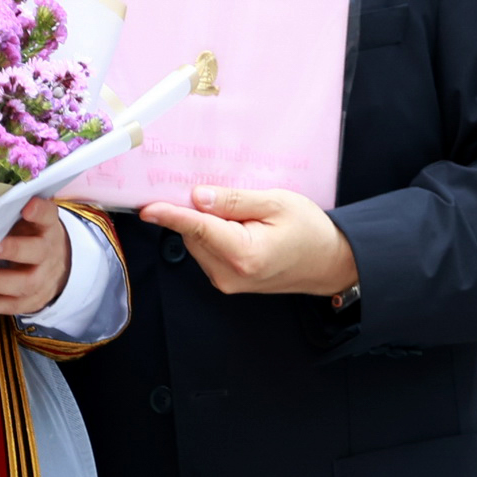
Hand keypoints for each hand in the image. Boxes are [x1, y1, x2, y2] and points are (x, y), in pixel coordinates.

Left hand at [0, 198, 70, 315]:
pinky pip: (9, 305)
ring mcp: (41, 281)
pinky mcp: (30, 301)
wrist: (57, 268)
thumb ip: (12, 212)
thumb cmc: (32, 237)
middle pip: (36, 253)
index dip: (39, 211)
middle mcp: (48, 254)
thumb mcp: (30, 222)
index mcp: (47, 229)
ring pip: (21, 284)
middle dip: (13, 250)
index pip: (48, 216)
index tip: (26, 207)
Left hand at [140, 185, 357, 295]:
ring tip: (243, 216)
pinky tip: (237, 227)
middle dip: (197, 210)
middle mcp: (229, 273)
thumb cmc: (309, 231)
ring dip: (206, 223)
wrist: (329, 262)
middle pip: (193, 232)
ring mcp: (226, 281)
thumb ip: (233, 200)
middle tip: (225, 195)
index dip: (170, 215)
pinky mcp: (226, 281)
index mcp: (244, 254)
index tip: (147, 208)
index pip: (197, 228)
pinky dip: (212, 234)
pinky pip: (206, 250)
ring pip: (196, 241)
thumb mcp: (276, 204)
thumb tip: (197, 197)